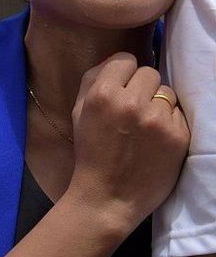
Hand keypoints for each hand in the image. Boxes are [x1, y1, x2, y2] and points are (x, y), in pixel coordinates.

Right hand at [66, 52, 188, 230]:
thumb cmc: (90, 152)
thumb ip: (93, 80)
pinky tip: (155, 140)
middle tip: (133, 108)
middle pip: (150, 72)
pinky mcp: (178, 136)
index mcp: (103, 94)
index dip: (123, 73)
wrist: (109, 196)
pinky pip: (178, 114)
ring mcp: (158, 119)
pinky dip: (168, 124)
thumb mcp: (78, 112)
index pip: (125, 60)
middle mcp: (132, 102)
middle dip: (142, 87)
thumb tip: (115, 60)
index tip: (121, 88)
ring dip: (158, 104)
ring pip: (167, 92)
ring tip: (145, 126)